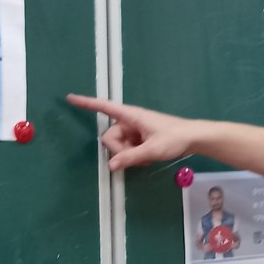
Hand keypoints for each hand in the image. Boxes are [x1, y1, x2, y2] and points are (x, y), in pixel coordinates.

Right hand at [67, 94, 198, 171]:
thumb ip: (129, 157)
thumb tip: (110, 165)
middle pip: (109, 138)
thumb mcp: (152, 150)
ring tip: (147, 157)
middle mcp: (129, 121)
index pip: (104, 107)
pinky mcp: (139, 139)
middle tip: (138, 157)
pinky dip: (135, 156)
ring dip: (129, 155)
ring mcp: (134, 131)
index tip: (70, 98)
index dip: (86, 103)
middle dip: (119, 151)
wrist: (193, 138)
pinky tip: (148, 158)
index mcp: (130, 116)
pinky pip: (127, 150)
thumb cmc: (174, 138)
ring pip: (118, 147)